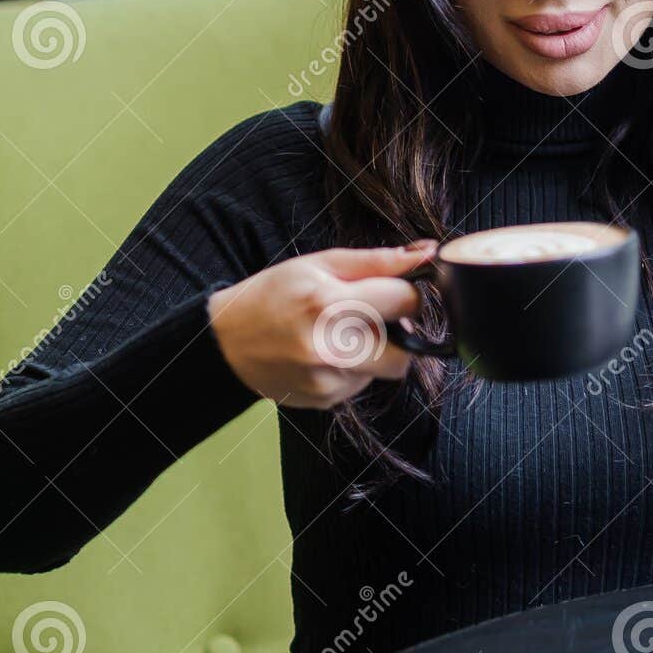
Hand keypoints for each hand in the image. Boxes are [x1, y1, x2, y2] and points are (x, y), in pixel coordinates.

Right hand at [207, 242, 437, 409]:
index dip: (409, 294)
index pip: (407, 301)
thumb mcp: (319, 265)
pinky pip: (362, 385)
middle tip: (368, 316)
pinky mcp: (325, 400)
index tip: (396, 292)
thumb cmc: (272, 294)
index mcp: (331, 303)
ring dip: (374, 351)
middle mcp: (331, 347)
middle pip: (407, 351)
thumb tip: (428, 253)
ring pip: (385, 369)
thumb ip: (378, 261)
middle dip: (397, 332)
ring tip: (338, 333)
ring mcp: (328, 380)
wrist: (225, 340)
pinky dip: (353, 369)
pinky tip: (324, 354)